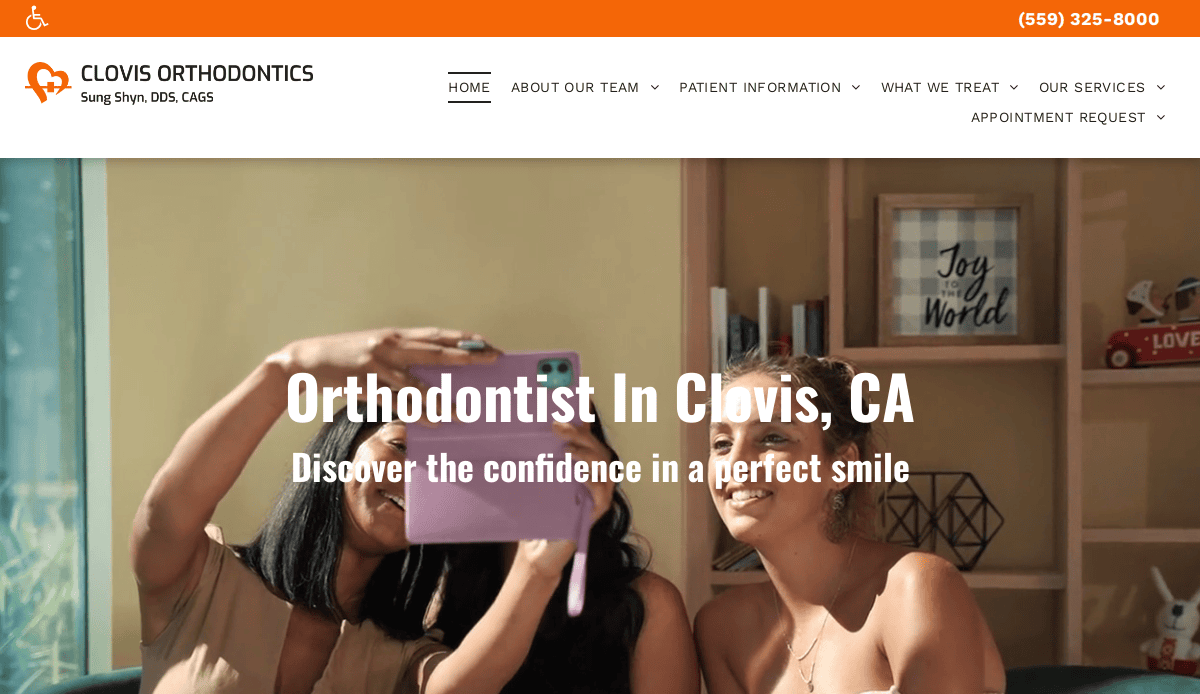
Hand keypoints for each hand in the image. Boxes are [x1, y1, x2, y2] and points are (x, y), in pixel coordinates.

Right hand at [267, 327, 499, 394]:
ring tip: (464, 408)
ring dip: (442, 396)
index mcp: (394, 334)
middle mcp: (389, 344)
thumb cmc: (344, 357)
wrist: (305, 360)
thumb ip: (400, 356)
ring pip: (417, 380)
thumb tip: (430, 372)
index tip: (486, 344)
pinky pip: (396, 400)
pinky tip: (433, 419)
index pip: (436, 334)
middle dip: (466, 356)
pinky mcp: (365, 382)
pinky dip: (416, 410)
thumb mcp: (375, 349)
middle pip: (435, 350)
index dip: (462, 338)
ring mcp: (377, 363)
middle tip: (493, 359)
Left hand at [513, 421, 617, 576]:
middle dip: (579, 433)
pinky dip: (590, 479)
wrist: (536, 549)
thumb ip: (539, 456)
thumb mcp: (535, 480)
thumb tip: (533, 428)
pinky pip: (601, 491)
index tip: (575, 399)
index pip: (587, 435)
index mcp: (581, 465)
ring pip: (603, 465)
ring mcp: (599, 494)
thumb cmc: (536, 513)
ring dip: (586, 454)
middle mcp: (594, 477)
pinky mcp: (597, 512)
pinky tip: (577, 472)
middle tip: (557, 426)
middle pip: (596, 447)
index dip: (583, 417)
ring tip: (567, 450)